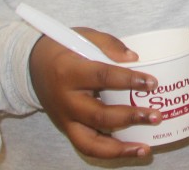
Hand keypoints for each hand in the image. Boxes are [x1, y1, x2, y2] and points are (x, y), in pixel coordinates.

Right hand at [28, 28, 158, 159]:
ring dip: (119, 148)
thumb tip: (134, 59)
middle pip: (99, 115)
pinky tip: (131, 150)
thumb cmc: (64, 48)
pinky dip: (109, 152)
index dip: (129, 81)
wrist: (32, 65)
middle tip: (156, 116)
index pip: (103, 77)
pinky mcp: (66, 129)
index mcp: (70, 71)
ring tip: (145, 148)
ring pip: (90, 142)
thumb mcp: (85, 36)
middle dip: (130, 118)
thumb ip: (110, 45)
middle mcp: (66, 100)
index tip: (152, 83)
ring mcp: (65, 119)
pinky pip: (87, 146)